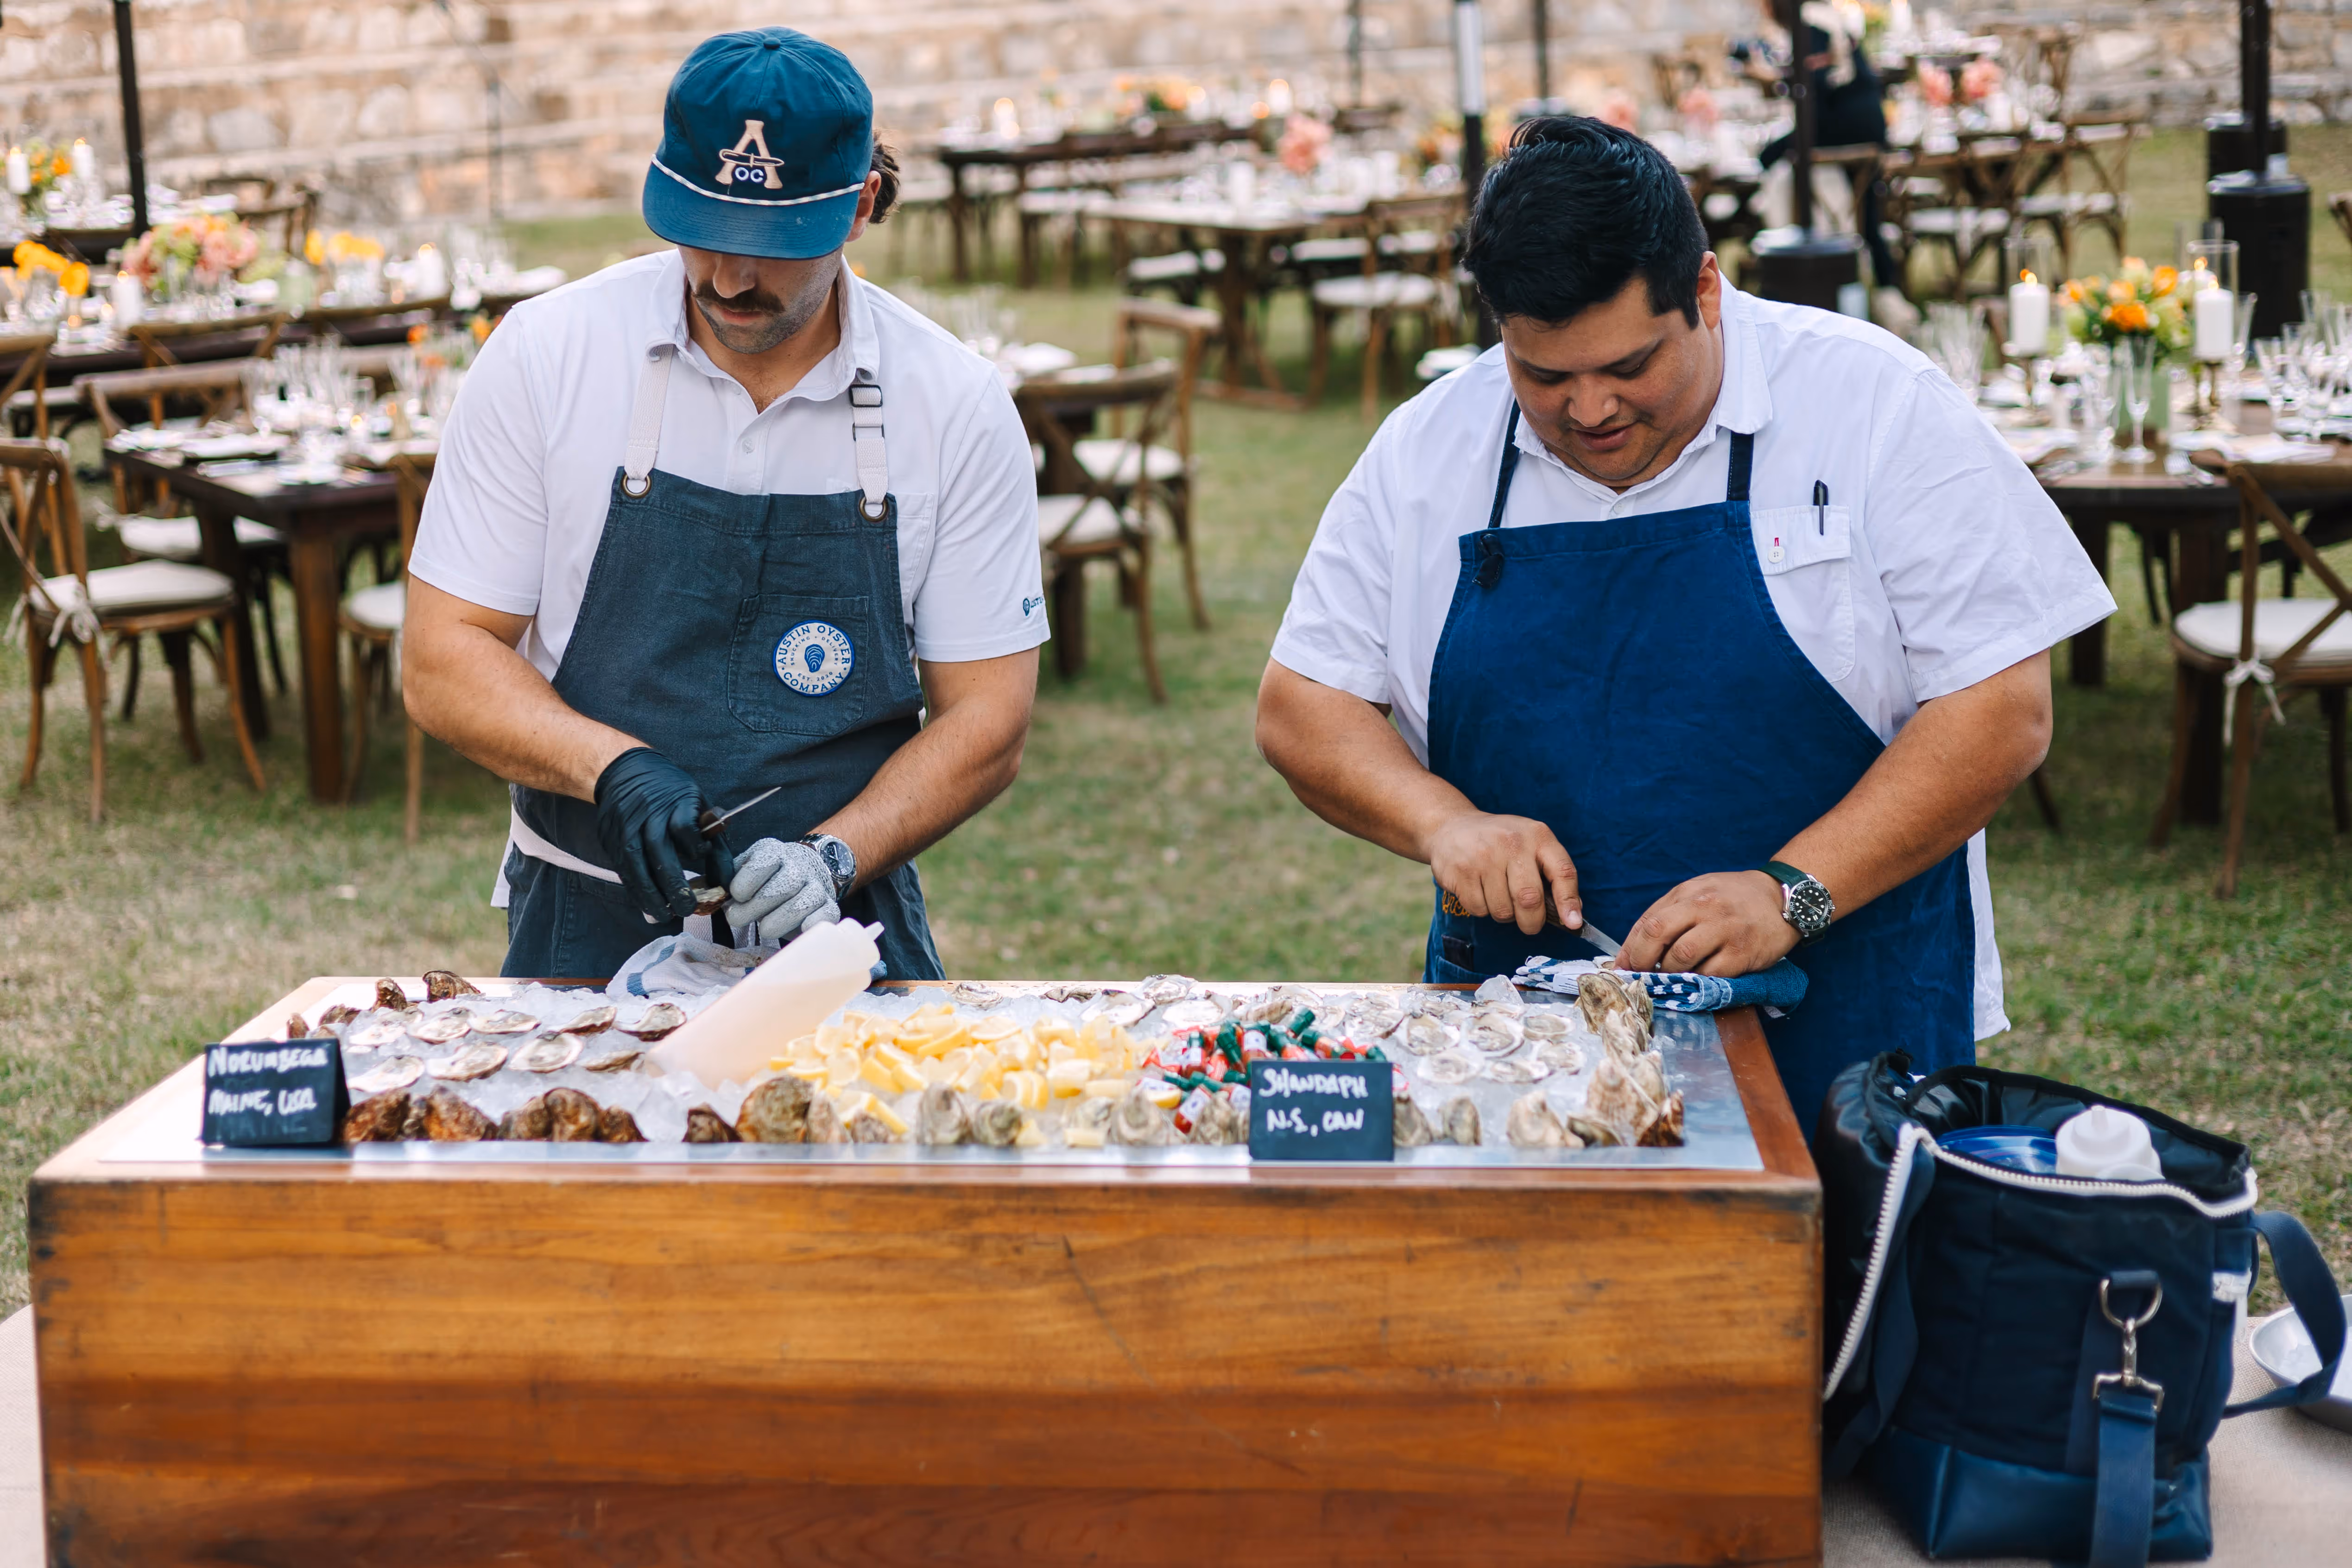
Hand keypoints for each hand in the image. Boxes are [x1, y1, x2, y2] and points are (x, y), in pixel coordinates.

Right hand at [592, 748, 734, 920]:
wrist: (625, 772)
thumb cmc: (671, 794)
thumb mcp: (698, 805)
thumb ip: (714, 841)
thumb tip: (727, 883)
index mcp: (674, 801)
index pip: (684, 827)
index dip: (695, 847)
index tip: (702, 856)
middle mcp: (646, 814)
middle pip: (658, 851)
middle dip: (673, 884)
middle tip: (686, 910)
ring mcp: (624, 826)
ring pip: (635, 864)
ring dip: (650, 894)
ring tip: (664, 915)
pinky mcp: (609, 838)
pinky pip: (622, 868)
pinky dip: (635, 889)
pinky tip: (647, 904)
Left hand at [724, 838, 840, 943]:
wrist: (804, 871)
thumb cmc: (766, 878)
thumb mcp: (745, 869)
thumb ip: (729, 878)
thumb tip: (715, 895)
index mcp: (773, 852)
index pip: (762, 863)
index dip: (746, 883)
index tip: (736, 896)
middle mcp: (798, 867)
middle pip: (781, 887)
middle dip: (755, 908)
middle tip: (738, 919)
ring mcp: (816, 886)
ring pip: (800, 905)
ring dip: (778, 921)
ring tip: (764, 929)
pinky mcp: (828, 906)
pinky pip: (824, 917)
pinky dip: (811, 926)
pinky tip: (798, 930)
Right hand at [1424, 811, 1581, 937]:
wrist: (1452, 825)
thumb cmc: (1500, 842)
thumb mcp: (1531, 844)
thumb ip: (1552, 873)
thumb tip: (1572, 914)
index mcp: (1537, 835)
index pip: (1562, 871)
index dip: (1569, 901)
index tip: (1573, 924)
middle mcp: (1512, 843)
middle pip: (1530, 899)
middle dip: (1532, 922)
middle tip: (1529, 924)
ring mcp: (1484, 856)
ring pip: (1503, 910)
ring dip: (1503, 914)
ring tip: (1497, 896)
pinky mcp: (1460, 870)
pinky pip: (1479, 909)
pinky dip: (1481, 909)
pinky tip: (1478, 891)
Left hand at [1617, 871, 1795, 976]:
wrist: (1784, 897)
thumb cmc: (1734, 898)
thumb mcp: (1699, 892)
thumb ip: (1669, 914)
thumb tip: (1635, 948)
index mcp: (1688, 893)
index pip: (1648, 921)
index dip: (1630, 948)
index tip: (1622, 966)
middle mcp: (1704, 907)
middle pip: (1658, 934)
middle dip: (1642, 960)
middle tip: (1642, 975)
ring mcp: (1724, 929)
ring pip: (1682, 957)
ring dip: (1670, 973)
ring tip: (1672, 978)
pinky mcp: (1742, 953)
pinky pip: (1711, 974)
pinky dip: (1698, 981)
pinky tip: (1697, 981)